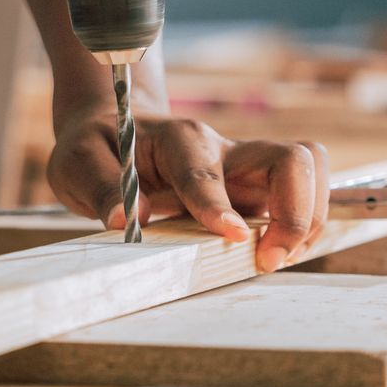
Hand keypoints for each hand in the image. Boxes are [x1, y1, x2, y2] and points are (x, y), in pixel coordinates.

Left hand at [48, 107, 332, 272]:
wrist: (115, 128)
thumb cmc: (98, 147)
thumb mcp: (77, 162)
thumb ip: (101, 185)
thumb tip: (129, 218)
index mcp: (178, 138)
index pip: (206, 169)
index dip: (220, 203)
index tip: (233, 236)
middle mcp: (225, 149)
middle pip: (291, 159)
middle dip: (296, 211)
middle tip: (268, 258)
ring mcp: (247, 168)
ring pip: (309, 172)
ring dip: (308, 220)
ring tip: (275, 258)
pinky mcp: (257, 189)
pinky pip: (304, 195)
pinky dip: (305, 227)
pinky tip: (276, 253)